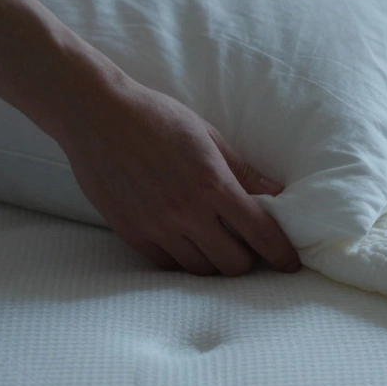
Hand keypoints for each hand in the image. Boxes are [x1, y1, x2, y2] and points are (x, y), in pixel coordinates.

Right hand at [53, 80, 300, 275]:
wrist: (96, 116)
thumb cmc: (156, 118)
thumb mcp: (208, 137)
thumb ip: (243, 171)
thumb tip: (276, 193)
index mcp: (212, 184)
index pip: (260, 233)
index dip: (280, 253)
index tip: (290, 263)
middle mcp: (187, 212)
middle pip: (233, 264)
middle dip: (247, 259)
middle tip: (248, 247)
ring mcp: (157, 227)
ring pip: (201, 269)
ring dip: (215, 261)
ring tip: (216, 244)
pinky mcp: (132, 233)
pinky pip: (168, 265)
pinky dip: (184, 260)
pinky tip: (187, 244)